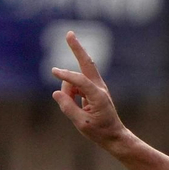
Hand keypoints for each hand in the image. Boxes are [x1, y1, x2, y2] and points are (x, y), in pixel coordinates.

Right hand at [50, 31, 127, 148]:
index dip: (66, 76)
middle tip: (69, 33)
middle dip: (77, 49)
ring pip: (75, 82)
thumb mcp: (81, 123)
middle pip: (86, 63)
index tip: (54, 71)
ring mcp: (97, 87)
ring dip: (69, 92)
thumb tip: (56, 93)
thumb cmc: (99, 131)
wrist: (115, 136)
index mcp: (99, 96)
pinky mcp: (93, 90)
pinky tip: (81, 107)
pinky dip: (72, 94)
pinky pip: (76, 87)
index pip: (80, 81)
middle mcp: (99, 88)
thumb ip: (67, 107)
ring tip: (80, 111)